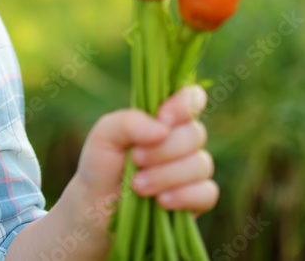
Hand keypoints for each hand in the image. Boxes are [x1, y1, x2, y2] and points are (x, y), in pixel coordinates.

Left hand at [70, 85, 218, 225]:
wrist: (96, 206)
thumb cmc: (102, 164)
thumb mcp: (104, 135)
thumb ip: (128, 122)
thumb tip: (162, 129)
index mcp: (163, 118)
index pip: (192, 97)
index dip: (184, 105)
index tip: (163, 118)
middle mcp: (182, 140)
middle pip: (195, 134)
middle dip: (163, 149)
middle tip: (135, 159)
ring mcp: (191, 170)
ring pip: (200, 164)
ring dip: (166, 175)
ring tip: (137, 185)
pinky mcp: (196, 199)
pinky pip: (207, 193)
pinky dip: (184, 196)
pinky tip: (161, 201)